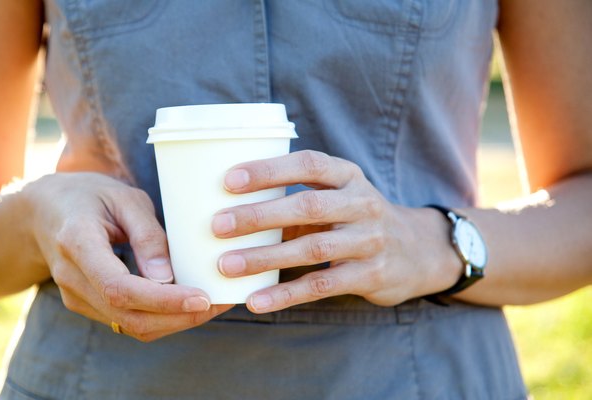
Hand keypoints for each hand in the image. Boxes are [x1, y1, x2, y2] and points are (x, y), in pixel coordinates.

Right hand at [24, 172, 231, 340]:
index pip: (119, 287)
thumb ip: (147, 235)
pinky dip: (161, 318)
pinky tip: (187, 303)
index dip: (162, 300)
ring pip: (129, 326)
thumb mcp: (124, 198)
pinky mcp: (86, 305)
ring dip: (174, 322)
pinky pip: (126, 321)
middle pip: (127, 316)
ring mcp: (75, 296)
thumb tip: (168, 278)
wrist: (43, 212)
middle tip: (219, 302)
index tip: (201, 298)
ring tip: (212, 304)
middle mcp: (71, 277)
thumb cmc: (89, 196)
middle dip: (178, 317)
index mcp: (76, 242)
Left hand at [211, 150, 460, 312]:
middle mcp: (362, 203)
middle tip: (218, 225)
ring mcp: (369, 240)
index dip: (269, 170)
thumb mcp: (336, 197)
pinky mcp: (371, 275)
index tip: (229, 180)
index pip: (308, 164)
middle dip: (259, 215)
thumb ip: (295, 198)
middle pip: (306, 206)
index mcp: (347, 175)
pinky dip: (285, 294)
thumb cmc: (355, 219)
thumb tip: (227, 205)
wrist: (417, 251)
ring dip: (265, 258)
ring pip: (312, 248)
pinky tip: (255, 300)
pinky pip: (322, 285)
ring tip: (226, 265)